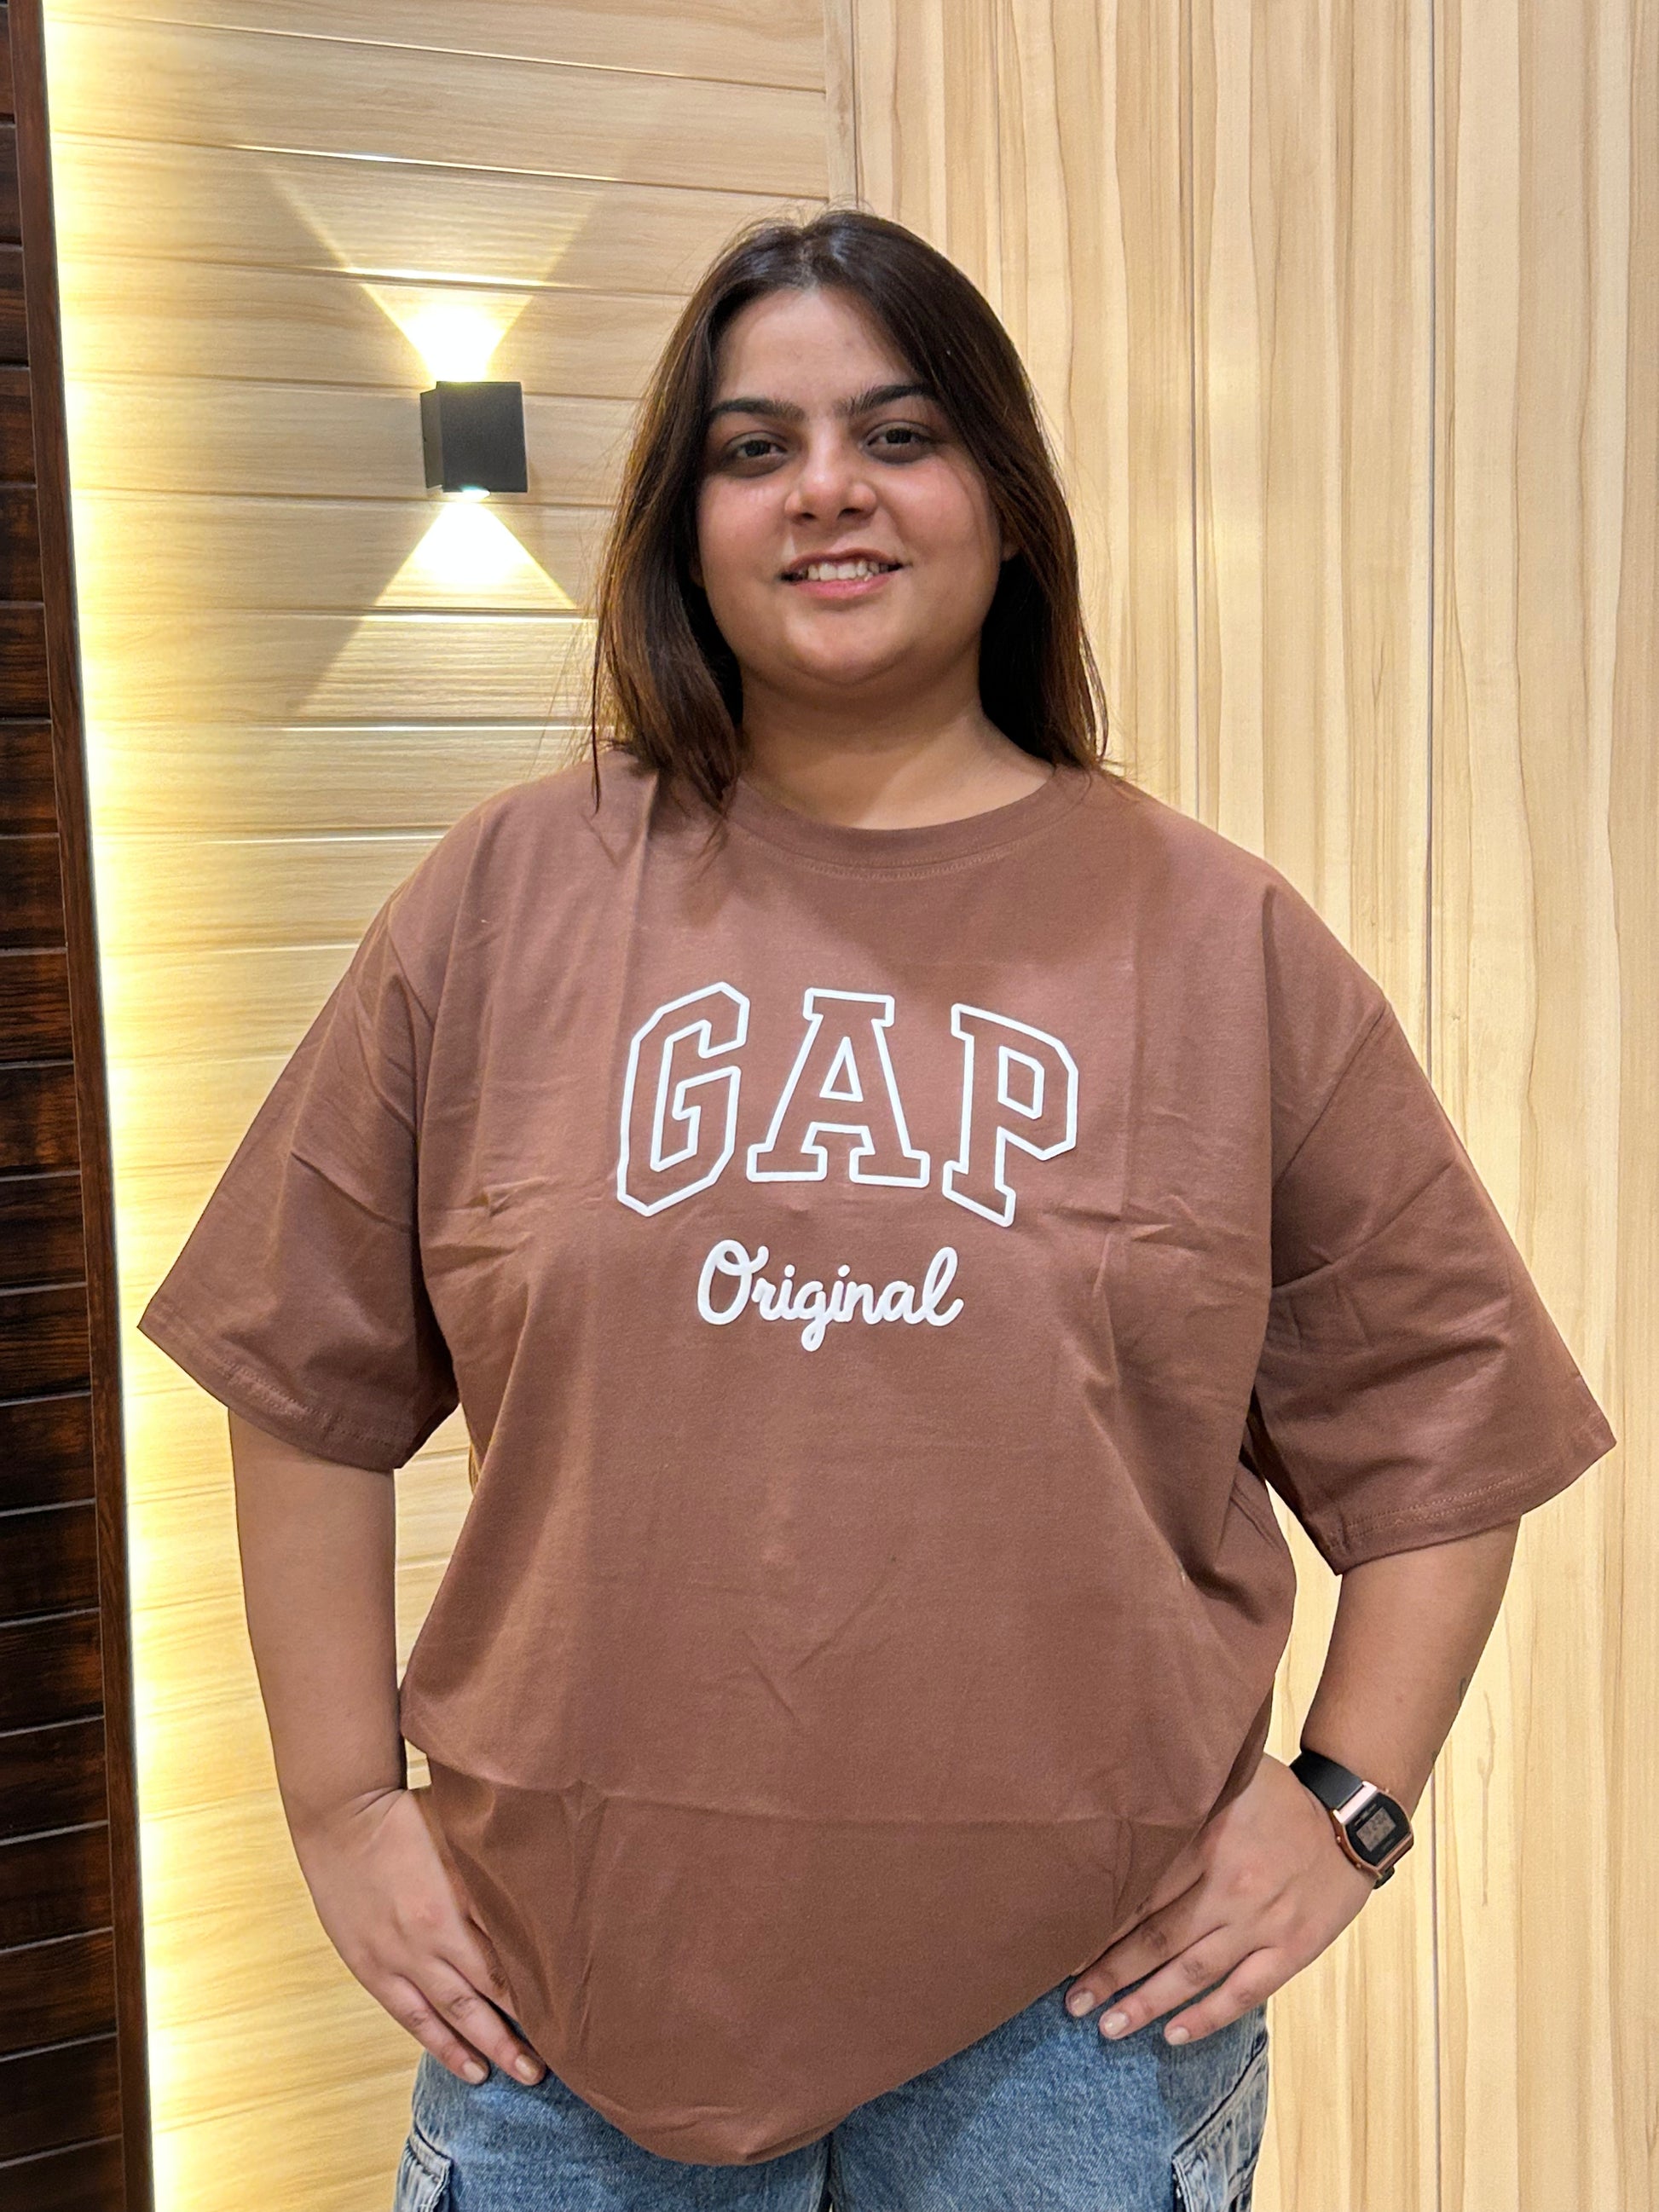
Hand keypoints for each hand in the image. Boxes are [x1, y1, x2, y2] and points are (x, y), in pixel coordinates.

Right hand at [290, 1782, 547, 2088]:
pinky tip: (466, 2065)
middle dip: (522, 2032)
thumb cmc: (409, 1814)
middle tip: (555, 2062)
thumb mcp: (461, 1833)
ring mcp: (398, 1957)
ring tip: (521, 2074)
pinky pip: (412, 2016)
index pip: (509, 1958)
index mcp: (457, 1900)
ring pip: (452, 2015)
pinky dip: (441, 2044)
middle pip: (487, 1995)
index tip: (570, 2013)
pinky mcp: (372, 1967)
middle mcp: (431, 1936)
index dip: (541, 1991)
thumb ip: (495, 1868)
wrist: (342, 1815)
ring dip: (488, 2047)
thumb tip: (541, 1893)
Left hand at [1065, 1753, 1379, 2044]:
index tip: (1063, 1948)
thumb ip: (1179, 1797)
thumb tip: (1120, 1795)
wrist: (1351, 1820)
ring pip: (1194, 1972)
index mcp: (1208, 1839)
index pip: (1141, 1892)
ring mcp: (1262, 1923)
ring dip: (1148, 2003)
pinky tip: (1174, 2034)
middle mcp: (1230, 1886)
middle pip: (1158, 1938)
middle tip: (1072, 2002)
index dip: (1100, 1924)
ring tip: (1109, 2027)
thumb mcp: (1226, 1780)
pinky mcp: (1292, 1949)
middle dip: (1111, 1973)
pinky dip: (1208, 2017)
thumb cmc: (1277, 1797)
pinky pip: (1244, 1992)